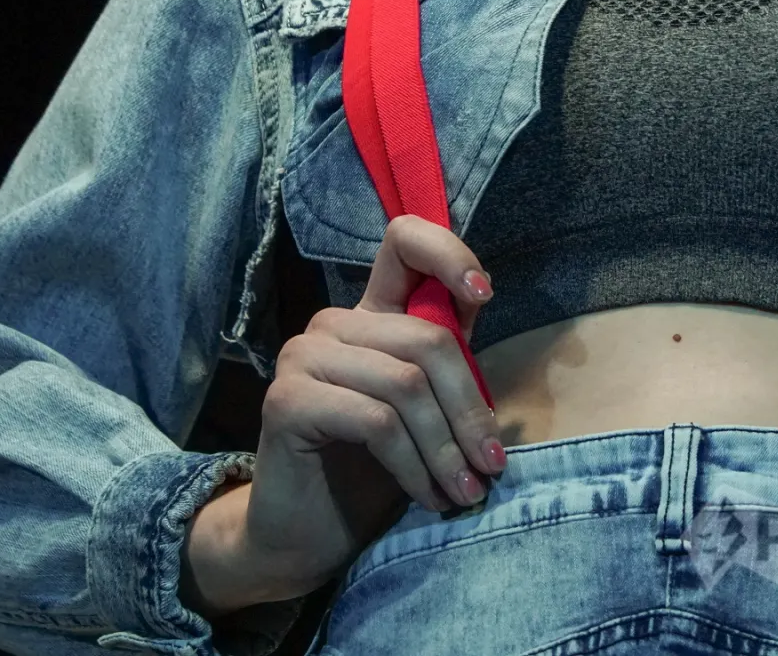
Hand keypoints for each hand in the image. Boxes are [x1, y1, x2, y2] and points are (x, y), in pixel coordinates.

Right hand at [243, 213, 506, 595]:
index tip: (484, 294)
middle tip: (491, 465)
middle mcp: (335, 325)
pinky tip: (429, 497)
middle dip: (469, 409)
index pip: (404, 243)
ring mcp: (304, 356)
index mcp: (370, 315)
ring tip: (466, 492)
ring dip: (446, 449)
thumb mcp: (427, 410)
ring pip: (406, 384)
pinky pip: (376, 421)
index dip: (448, 253)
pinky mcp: (287, 398)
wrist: (307, 534)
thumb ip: (449, 362)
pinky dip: (415, 465)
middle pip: (427, 338)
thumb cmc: (373, 472)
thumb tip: (491, 322)